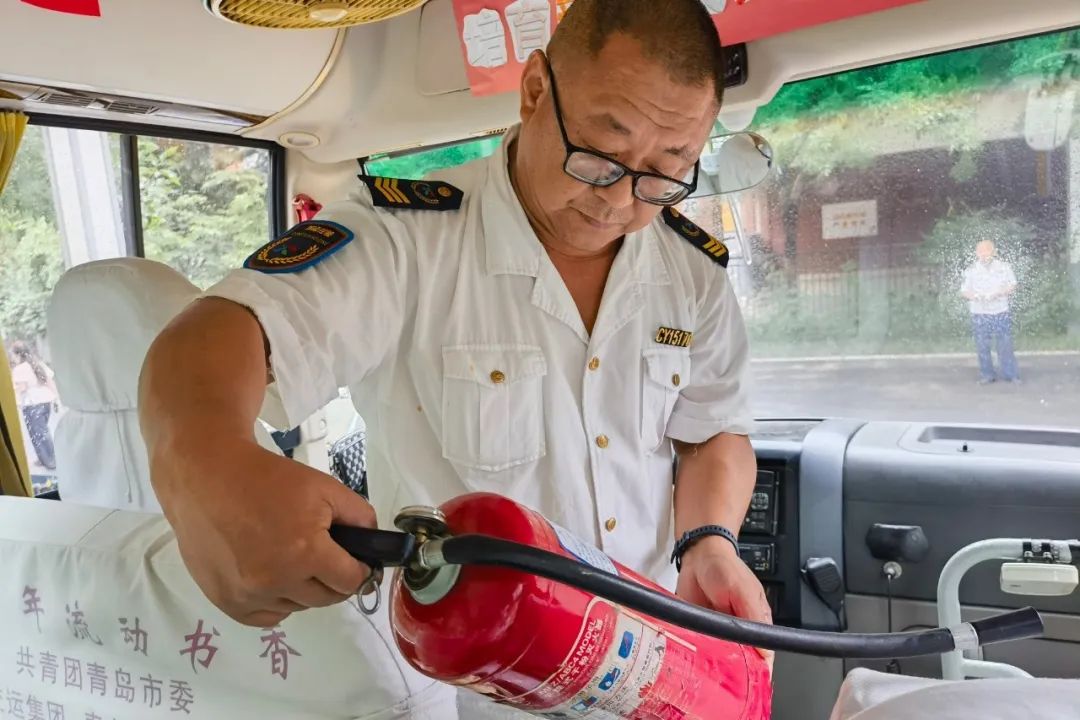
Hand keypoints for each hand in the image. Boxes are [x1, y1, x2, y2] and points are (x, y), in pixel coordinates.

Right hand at [151, 436, 375, 627]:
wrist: (208, 478)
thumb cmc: (268, 478)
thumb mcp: (325, 486)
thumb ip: (359, 516)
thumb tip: (373, 543)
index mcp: (305, 553)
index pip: (350, 581)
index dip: (358, 569)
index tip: (354, 559)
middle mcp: (276, 581)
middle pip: (325, 598)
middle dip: (331, 578)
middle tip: (323, 554)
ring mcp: (248, 595)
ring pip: (296, 607)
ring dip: (302, 589)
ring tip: (291, 557)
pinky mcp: (226, 602)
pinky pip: (267, 616)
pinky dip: (276, 601)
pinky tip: (271, 573)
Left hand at [676, 537, 774, 667]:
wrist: (698, 555)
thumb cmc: (724, 568)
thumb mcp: (743, 589)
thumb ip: (753, 616)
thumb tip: (765, 650)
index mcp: (756, 624)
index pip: (762, 657)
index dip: (757, 673)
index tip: (748, 684)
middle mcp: (738, 633)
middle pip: (739, 663)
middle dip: (731, 672)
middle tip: (722, 674)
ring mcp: (717, 634)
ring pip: (717, 659)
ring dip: (711, 664)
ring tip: (706, 666)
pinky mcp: (698, 632)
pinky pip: (697, 649)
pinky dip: (693, 653)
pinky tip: (690, 657)